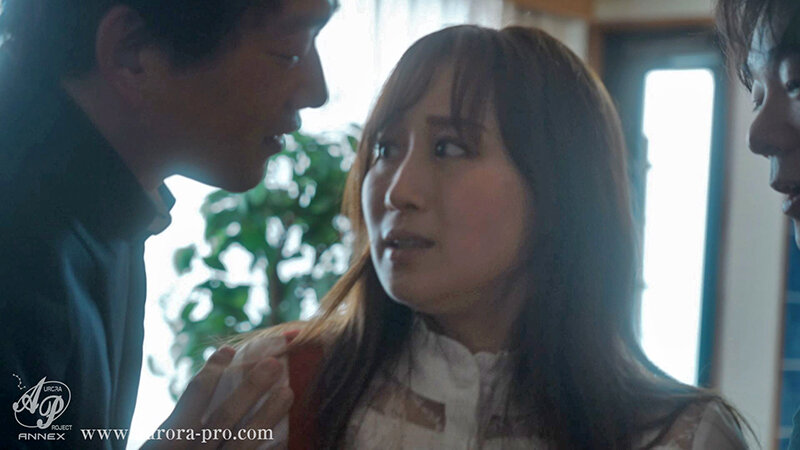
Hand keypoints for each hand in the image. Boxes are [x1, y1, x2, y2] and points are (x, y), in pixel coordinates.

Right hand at [141, 346, 293, 448]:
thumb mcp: (162, 440)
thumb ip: (186, 414)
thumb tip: (222, 369)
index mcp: (170, 438)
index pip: (195, 395)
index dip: (214, 370)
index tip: (230, 349)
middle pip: (225, 416)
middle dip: (251, 388)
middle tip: (275, 363)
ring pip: (245, 441)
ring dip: (269, 414)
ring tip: (288, 391)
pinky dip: (272, 447)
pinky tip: (287, 432)